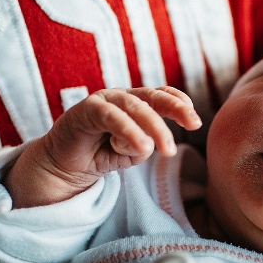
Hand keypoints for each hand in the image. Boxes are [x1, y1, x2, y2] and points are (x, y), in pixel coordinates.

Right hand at [7, 86, 202, 206]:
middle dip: (177, 109)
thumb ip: (142, 146)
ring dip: (155, 127)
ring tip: (166, 149)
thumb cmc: (102, 156)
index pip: (162, 96)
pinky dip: (129, 131)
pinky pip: (112, 117)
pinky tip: (142, 146)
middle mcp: (122, 98)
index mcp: (137, 104)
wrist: (67, 166)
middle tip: (194, 124)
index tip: (196, 120)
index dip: (180, 103)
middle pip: (154, 98)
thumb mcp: (130, 154)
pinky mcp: (86, 109)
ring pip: (136, 108)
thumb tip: (149, 143)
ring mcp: (104, 100)